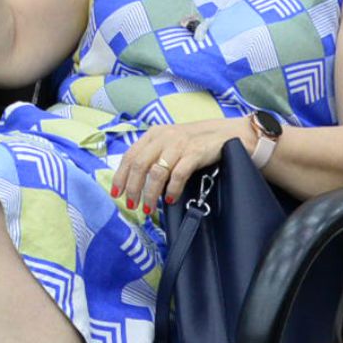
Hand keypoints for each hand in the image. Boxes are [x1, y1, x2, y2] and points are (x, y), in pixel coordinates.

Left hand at [109, 118, 252, 216]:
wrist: (226, 134)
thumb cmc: (195, 142)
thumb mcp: (170, 142)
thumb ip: (154, 155)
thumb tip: (135, 181)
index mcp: (154, 134)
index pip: (130, 156)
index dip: (121, 176)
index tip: (116, 194)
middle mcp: (164, 137)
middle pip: (139, 165)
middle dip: (133, 188)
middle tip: (132, 205)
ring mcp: (179, 144)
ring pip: (156, 172)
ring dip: (150, 193)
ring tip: (149, 208)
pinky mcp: (195, 153)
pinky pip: (178, 175)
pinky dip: (172, 189)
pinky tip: (170, 199)